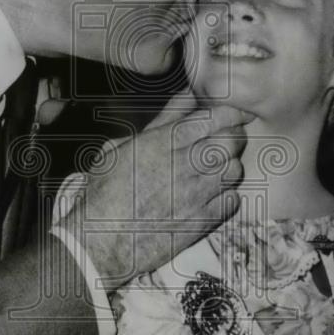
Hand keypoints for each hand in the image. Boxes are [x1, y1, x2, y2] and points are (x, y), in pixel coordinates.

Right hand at [55, 98, 253, 290]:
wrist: (100, 240)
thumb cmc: (105, 190)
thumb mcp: (124, 146)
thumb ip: (162, 119)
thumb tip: (188, 94)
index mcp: (164, 142)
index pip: (214, 118)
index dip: (231, 114)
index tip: (234, 115)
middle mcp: (183, 165)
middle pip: (230, 142)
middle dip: (233, 138)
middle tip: (226, 141)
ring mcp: (194, 195)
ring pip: (233, 170)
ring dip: (229, 167)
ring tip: (216, 170)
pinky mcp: (200, 222)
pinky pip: (232, 200)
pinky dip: (228, 195)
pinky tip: (213, 195)